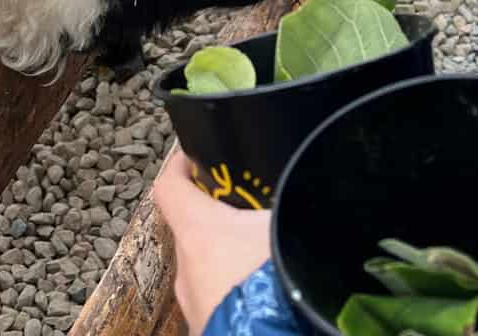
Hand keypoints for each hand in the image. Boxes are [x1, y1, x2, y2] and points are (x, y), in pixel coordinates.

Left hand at [153, 150, 273, 332]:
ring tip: (260, 258)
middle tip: (247, 214)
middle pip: (191, 231)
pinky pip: (214, 300)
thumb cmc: (278, 287)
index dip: (179, 168)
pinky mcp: (204, 328)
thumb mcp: (287, 227)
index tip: (192, 159)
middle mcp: (186, 268)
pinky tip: (260, 294)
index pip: (170, 188)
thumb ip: (284, 206)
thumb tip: (307, 188)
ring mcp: (193, 304)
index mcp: (199, 233)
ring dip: (225, 260)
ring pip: (203, 270)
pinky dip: (231, 291)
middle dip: (215, 221)